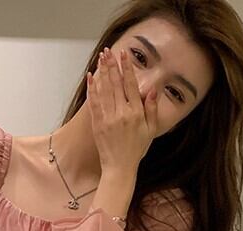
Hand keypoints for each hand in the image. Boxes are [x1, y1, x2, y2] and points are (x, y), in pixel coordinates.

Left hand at [86, 46, 158, 171]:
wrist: (119, 168)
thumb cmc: (136, 150)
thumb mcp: (151, 130)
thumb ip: (151, 109)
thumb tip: (152, 89)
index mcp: (136, 113)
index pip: (130, 85)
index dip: (127, 68)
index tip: (124, 54)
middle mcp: (121, 113)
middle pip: (116, 84)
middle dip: (112, 65)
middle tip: (108, 51)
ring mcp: (108, 119)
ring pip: (104, 90)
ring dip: (102, 72)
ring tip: (101, 58)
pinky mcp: (98, 124)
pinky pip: (94, 104)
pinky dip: (92, 90)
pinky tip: (91, 78)